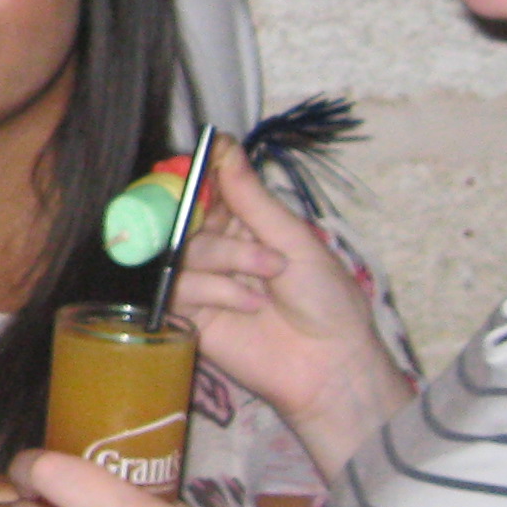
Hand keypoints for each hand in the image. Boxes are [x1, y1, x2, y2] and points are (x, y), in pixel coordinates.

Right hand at [166, 143, 408, 473]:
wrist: (329, 364)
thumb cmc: (325, 298)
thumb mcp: (293, 238)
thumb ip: (250, 196)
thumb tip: (222, 143)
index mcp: (244, 221)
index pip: (205, 185)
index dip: (196, 172)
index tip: (195, 164)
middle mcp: (217, 245)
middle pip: (182, 213)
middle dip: (205, 216)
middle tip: (227, 225)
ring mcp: (201, 279)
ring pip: (181, 248)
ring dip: (228, 259)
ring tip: (269, 277)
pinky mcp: (189, 314)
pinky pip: (177, 285)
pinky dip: (214, 289)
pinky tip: (248, 303)